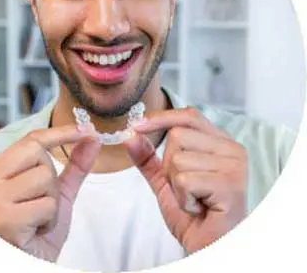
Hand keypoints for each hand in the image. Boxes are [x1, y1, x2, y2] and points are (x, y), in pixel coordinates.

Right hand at [0, 125, 100, 261]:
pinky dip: (49, 219)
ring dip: (52, 201)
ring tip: (38, 216)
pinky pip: (46, 205)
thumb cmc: (39, 228)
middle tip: (42, 200)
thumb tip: (92, 137)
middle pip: (38, 152)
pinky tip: (35, 229)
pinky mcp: (2, 219)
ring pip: (45, 177)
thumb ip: (75, 164)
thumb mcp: (59, 191)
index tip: (87, 129)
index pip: (31, 139)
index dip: (62, 132)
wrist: (31, 262)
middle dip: (52, 178)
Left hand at [124, 107, 246, 253]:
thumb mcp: (165, 180)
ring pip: (178, 159)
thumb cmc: (193, 214)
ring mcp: (234, 165)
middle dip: (169, 166)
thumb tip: (130, 135)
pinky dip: (182, 199)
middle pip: (178, 136)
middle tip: (186, 189)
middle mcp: (232, 149)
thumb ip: (148, 157)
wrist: (209, 247)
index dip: (161, 118)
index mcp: (220, 143)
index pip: (188, 116)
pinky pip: (184, 180)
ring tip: (194, 199)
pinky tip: (199, 208)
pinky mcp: (230, 184)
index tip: (136, 126)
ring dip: (175, 185)